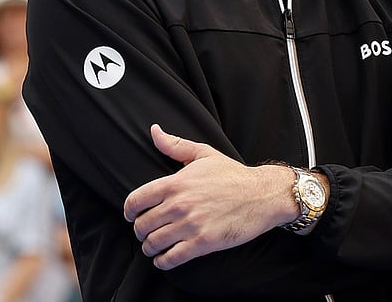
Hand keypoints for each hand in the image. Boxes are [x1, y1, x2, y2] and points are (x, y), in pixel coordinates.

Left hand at [123, 124, 296, 268]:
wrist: (262, 195)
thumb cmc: (233, 174)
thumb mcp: (204, 154)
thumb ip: (175, 145)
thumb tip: (154, 131)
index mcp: (175, 183)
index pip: (135, 201)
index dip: (129, 211)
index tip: (132, 216)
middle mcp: (179, 205)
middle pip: (141, 226)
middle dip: (140, 231)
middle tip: (147, 233)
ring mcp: (191, 225)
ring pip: (153, 244)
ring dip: (150, 248)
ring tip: (154, 247)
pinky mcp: (203, 243)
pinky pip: (171, 259)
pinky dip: (163, 262)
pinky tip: (165, 258)